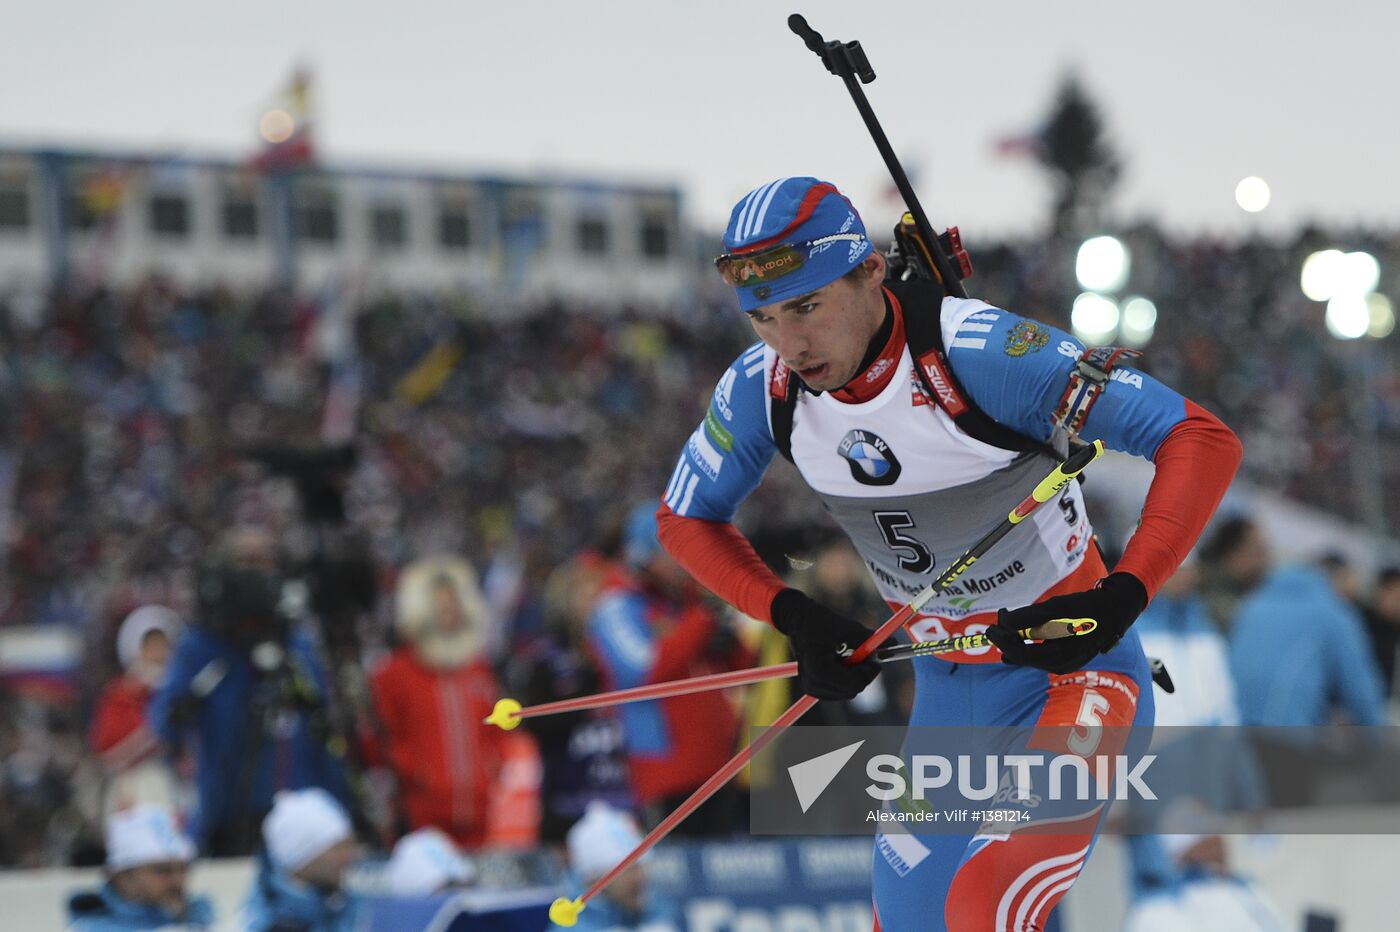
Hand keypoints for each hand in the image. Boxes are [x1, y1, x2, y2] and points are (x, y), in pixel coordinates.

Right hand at [770, 589, 883, 699]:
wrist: (798, 621)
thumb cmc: (819, 621)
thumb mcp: (846, 627)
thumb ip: (869, 638)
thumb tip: (892, 642)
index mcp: (819, 669)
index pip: (855, 684)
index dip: (869, 672)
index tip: (876, 658)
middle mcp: (813, 682)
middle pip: (852, 690)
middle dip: (862, 674)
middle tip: (866, 656)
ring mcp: (811, 687)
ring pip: (847, 693)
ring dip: (854, 676)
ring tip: (849, 656)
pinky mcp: (812, 688)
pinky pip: (839, 692)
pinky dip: (846, 679)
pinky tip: (841, 662)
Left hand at [984, 573, 1147, 674]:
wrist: (1115, 609)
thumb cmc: (1086, 608)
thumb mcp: (1055, 608)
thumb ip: (1028, 617)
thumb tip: (1005, 622)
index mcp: (1057, 658)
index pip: (1020, 653)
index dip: (1002, 640)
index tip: (991, 626)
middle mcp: (1060, 666)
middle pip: (1024, 656)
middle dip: (1007, 639)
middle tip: (995, 623)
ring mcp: (1065, 663)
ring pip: (1031, 655)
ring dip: (1016, 641)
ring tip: (1003, 627)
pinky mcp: (1067, 656)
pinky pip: (1041, 653)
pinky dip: (1028, 642)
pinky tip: (1018, 637)